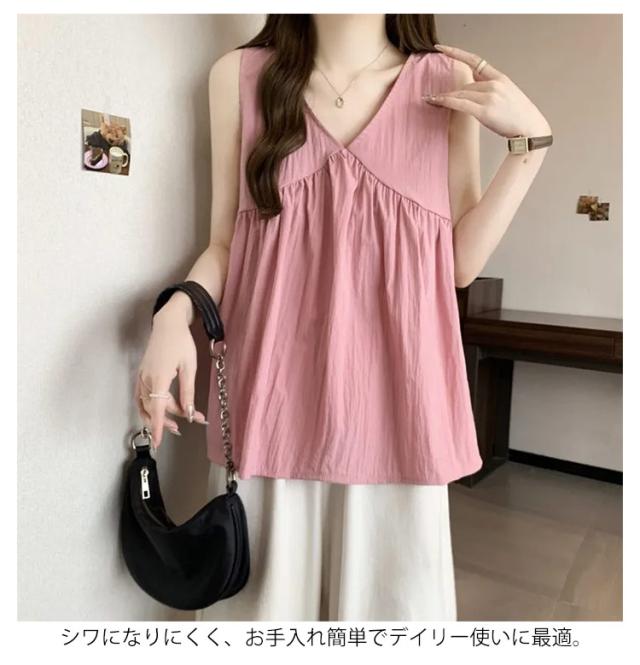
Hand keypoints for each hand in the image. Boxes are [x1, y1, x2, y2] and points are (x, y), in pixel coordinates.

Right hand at [135, 312, 207, 448]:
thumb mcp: (190, 368)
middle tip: (185, 425)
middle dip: (167, 420)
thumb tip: (188, 414)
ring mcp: (142, 377)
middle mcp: (146, 379)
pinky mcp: (142, 374)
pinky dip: (152, 405)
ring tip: (177, 420)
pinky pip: (144, 396)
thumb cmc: (181, 343)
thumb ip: (188, 393)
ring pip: (147, 404)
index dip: (159, 427)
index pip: (157, 410)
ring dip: (161, 414)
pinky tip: (165, 408)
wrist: (168, 324)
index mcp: (158, 378)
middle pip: (153, 409)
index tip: (158, 442)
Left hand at [425, 43, 551, 137]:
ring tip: (430, 100)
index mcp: (501, 78)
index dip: (457, 53)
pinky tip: (435, 101)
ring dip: (444, 97)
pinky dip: (445, 101)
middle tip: (434, 98)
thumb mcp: (507, 95)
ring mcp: (490, 96)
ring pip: (460, 94)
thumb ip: (490, 90)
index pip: (475, 60)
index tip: (442, 49)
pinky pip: (459, 103)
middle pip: (465, 85)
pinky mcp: (485, 110)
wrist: (531, 129)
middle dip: (451, 93)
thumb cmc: (518, 117)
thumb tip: (470, 92)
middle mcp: (494, 84)